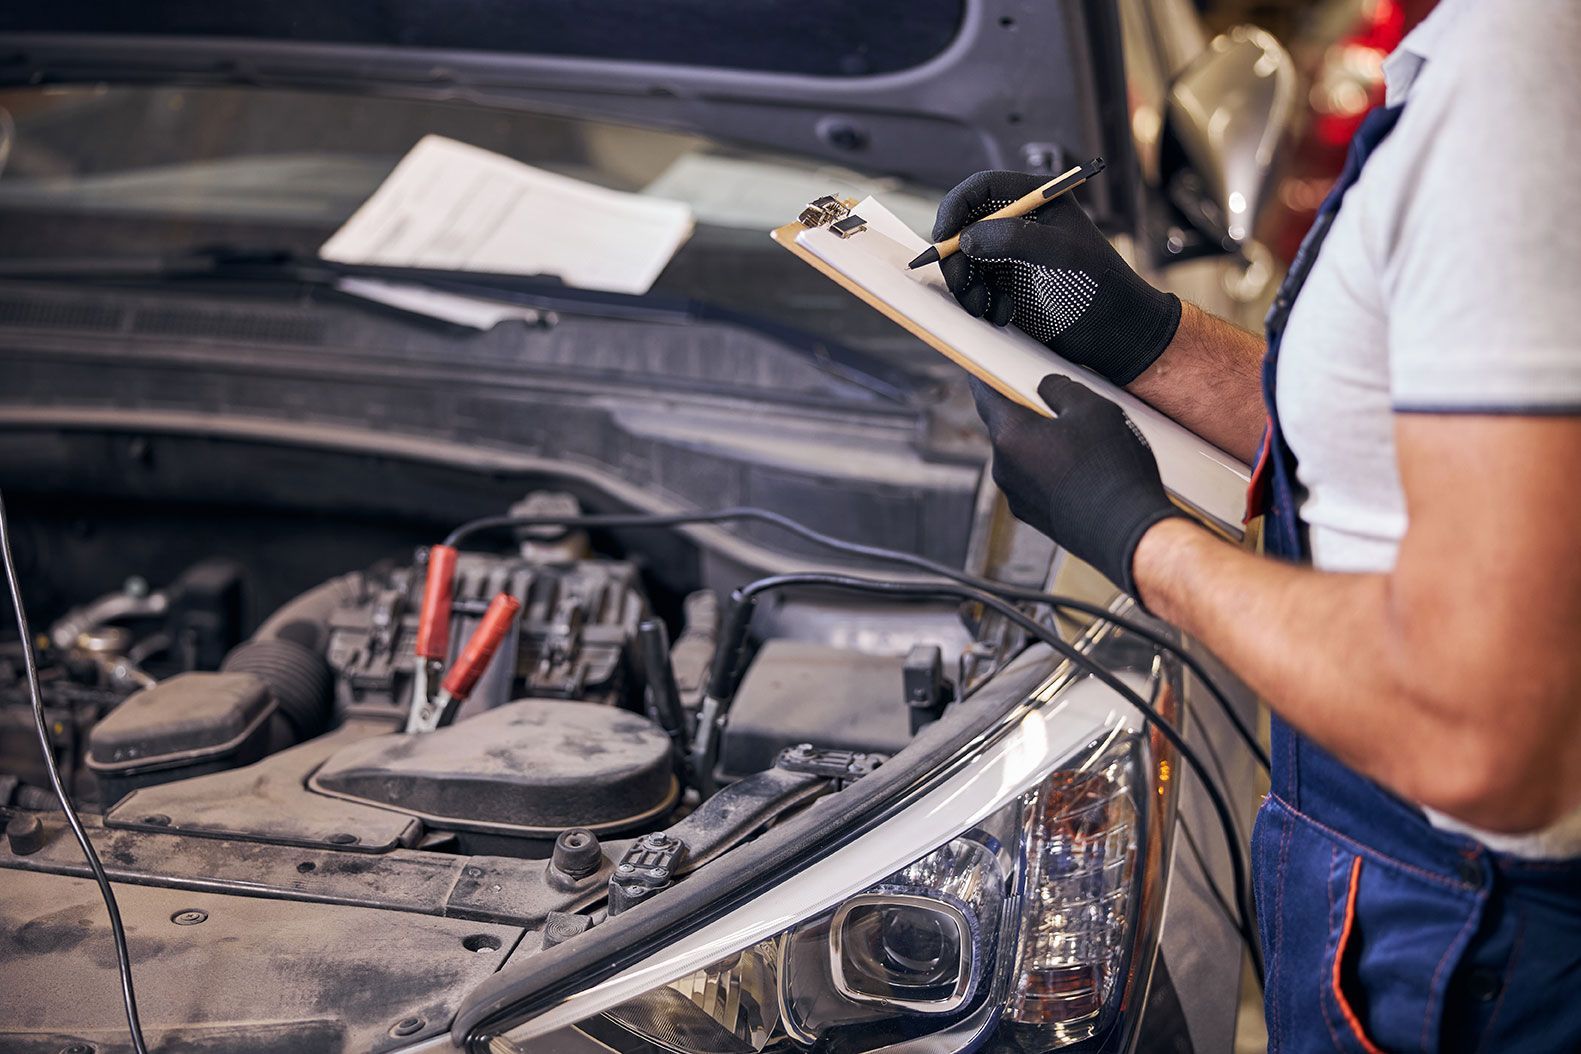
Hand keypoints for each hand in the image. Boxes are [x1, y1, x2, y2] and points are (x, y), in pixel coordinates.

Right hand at [934, 171, 1181, 384]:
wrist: (1112, 331)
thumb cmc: (1097, 285)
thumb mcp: (1060, 253)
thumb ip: (1013, 239)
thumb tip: (966, 238)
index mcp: (1036, 199)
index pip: (982, 188)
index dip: (956, 207)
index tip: (944, 237)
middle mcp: (1018, 221)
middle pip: (963, 226)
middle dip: (957, 257)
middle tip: (962, 285)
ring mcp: (1009, 252)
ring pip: (964, 260)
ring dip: (967, 286)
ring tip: (988, 308)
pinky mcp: (1005, 282)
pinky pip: (974, 286)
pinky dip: (980, 302)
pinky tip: (1004, 314)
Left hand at [971, 374, 1185, 595]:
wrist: (1128, 532)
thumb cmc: (1111, 469)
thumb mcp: (1093, 408)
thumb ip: (1061, 389)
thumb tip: (1048, 387)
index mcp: (1009, 436)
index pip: (985, 396)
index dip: (984, 377)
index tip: (980, 369)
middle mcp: (1004, 469)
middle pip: (1007, 427)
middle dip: (1026, 412)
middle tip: (1056, 402)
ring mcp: (1017, 497)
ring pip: (1024, 456)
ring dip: (1043, 443)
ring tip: (1083, 440)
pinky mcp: (1035, 516)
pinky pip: (1037, 481)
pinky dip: (1052, 470)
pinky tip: (1085, 469)